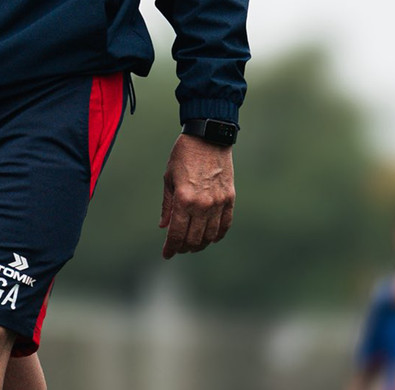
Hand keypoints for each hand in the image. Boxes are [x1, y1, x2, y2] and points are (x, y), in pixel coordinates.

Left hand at [159, 133, 235, 258]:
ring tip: (192, 245)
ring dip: (200, 244)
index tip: (166, 255)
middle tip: (178, 249)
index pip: (177, 234)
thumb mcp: (168, 179)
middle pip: (193, 238)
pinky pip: (225, 224)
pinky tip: (210, 238)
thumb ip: (167, 206)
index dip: (171, 248)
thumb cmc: (183, 156)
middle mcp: (202, 204)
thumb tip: (164, 227)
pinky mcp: (230, 198)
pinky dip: (218, 235)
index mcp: (183, 199)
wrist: (208, 139)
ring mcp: (218, 203)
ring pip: (210, 235)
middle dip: (184, 248)